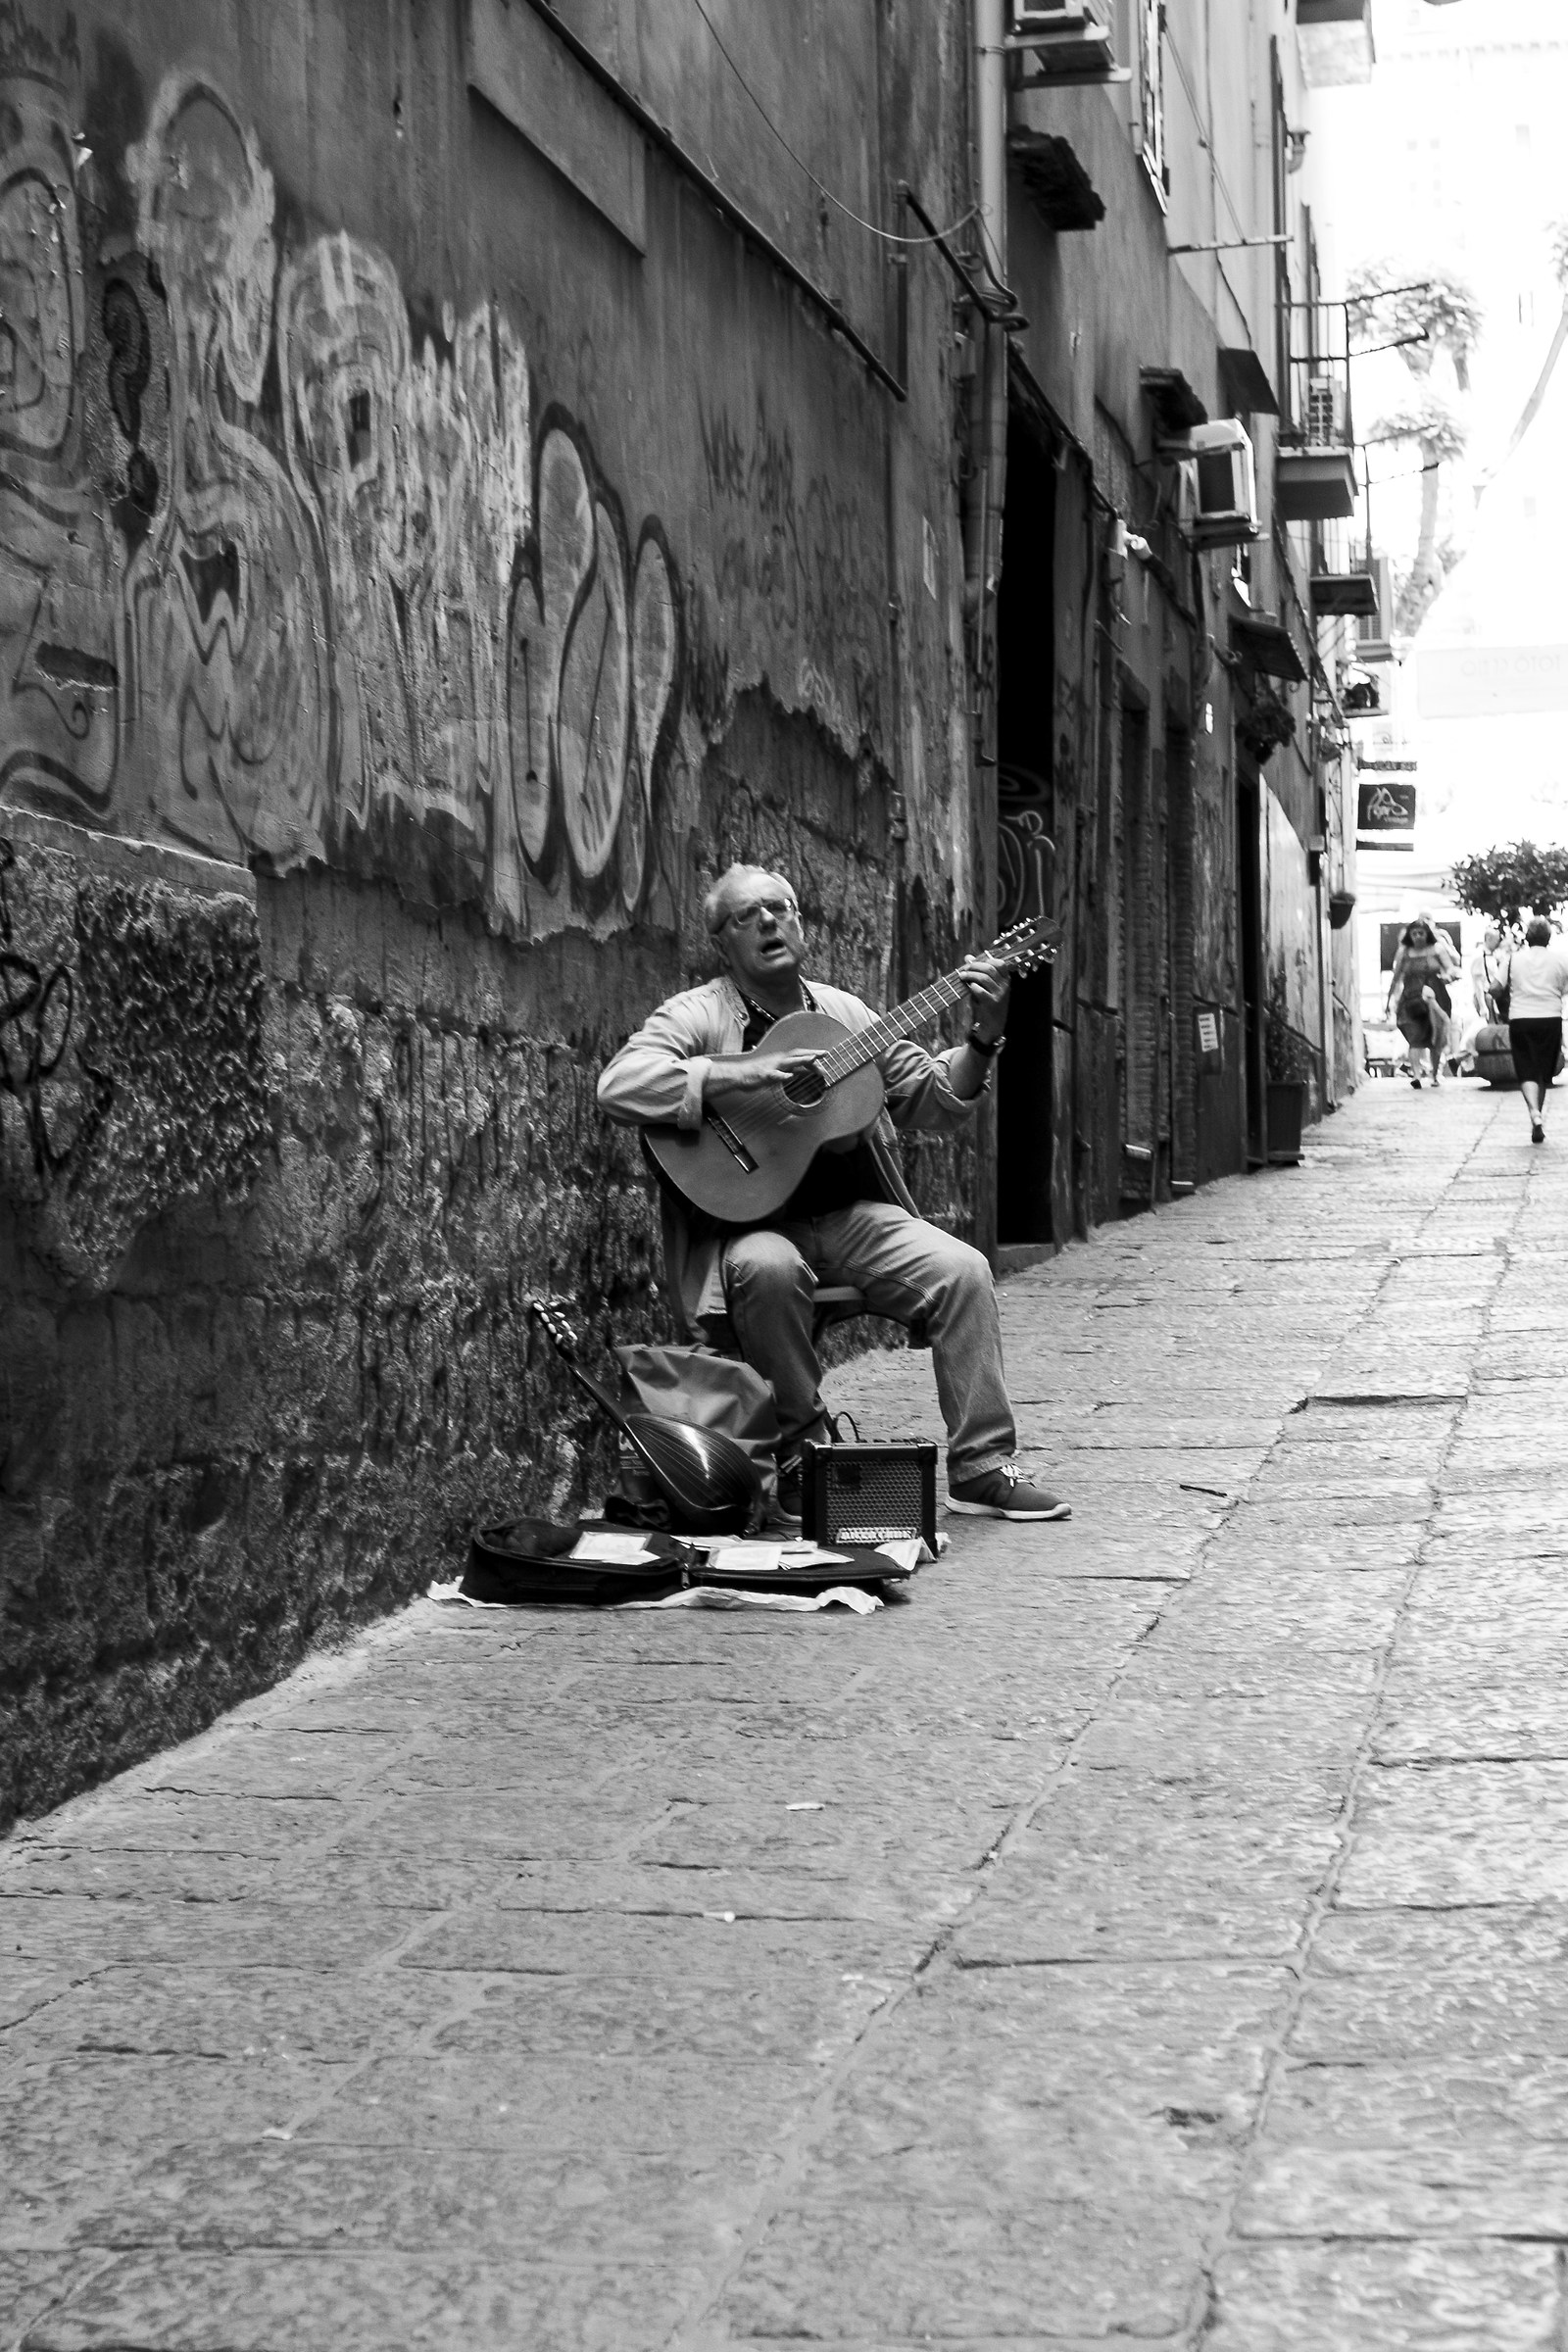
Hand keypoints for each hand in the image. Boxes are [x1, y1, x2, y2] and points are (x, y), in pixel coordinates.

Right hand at [705, 1047, 824, 1110]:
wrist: (739, 1075)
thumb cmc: (758, 1075)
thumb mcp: (779, 1072)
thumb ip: (792, 1071)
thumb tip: (807, 1071)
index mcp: (782, 1060)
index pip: (800, 1055)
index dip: (812, 1054)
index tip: (825, 1054)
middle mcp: (778, 1061)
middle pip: (797, 1055)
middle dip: (812, 1054)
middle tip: (826, 1054)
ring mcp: (771, 1067)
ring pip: (788, 1062)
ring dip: (801, 1061)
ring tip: (813, 1060)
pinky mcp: (763, 1075)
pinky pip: (774, 1075)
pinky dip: (783, 1076)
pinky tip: (790, 1076)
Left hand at [958, 953, 1010, 1044]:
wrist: (992, 1027)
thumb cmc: (987, 1004)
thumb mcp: (985, 987)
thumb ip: (978, 972)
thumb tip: (968, 957)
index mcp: (1006, 980)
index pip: (1000, 963)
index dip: (986, 960)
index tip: (974, 963)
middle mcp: (1005, 986)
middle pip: (990, 968)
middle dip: (974, 966)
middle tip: (964, 969)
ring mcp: (1000, 995)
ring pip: (984, 978)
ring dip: (970, 975)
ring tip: (962, 976)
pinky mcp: (992, 1003)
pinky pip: (980, 990)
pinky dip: (972, 987)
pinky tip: (968, 987)